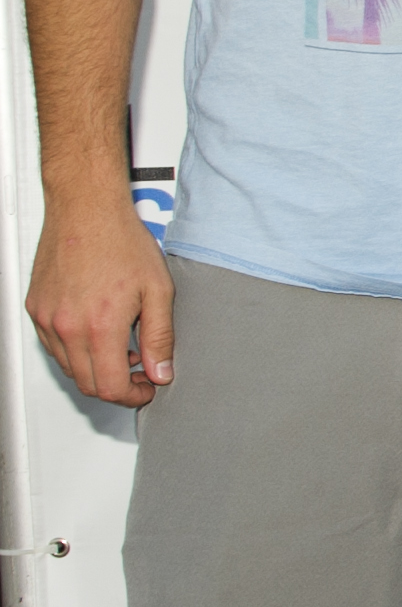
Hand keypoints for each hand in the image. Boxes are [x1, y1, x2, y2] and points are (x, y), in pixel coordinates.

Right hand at [26, 199, 172, 408]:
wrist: (86, 210)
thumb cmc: (122, 241)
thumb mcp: (158, 291)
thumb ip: (160, 337)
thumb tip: (161, 372)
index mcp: (99, 326)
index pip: (110, 387)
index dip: (132, 396)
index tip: (147, 388)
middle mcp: (67, 327)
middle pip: (87, 383)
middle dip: (117, 387)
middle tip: (141, 372)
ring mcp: (47, 319)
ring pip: (69, 367)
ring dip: (96, 369)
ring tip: (125, 348)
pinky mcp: (35, 309)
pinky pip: (54, 346)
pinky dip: (76, 351)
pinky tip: (99, 333)